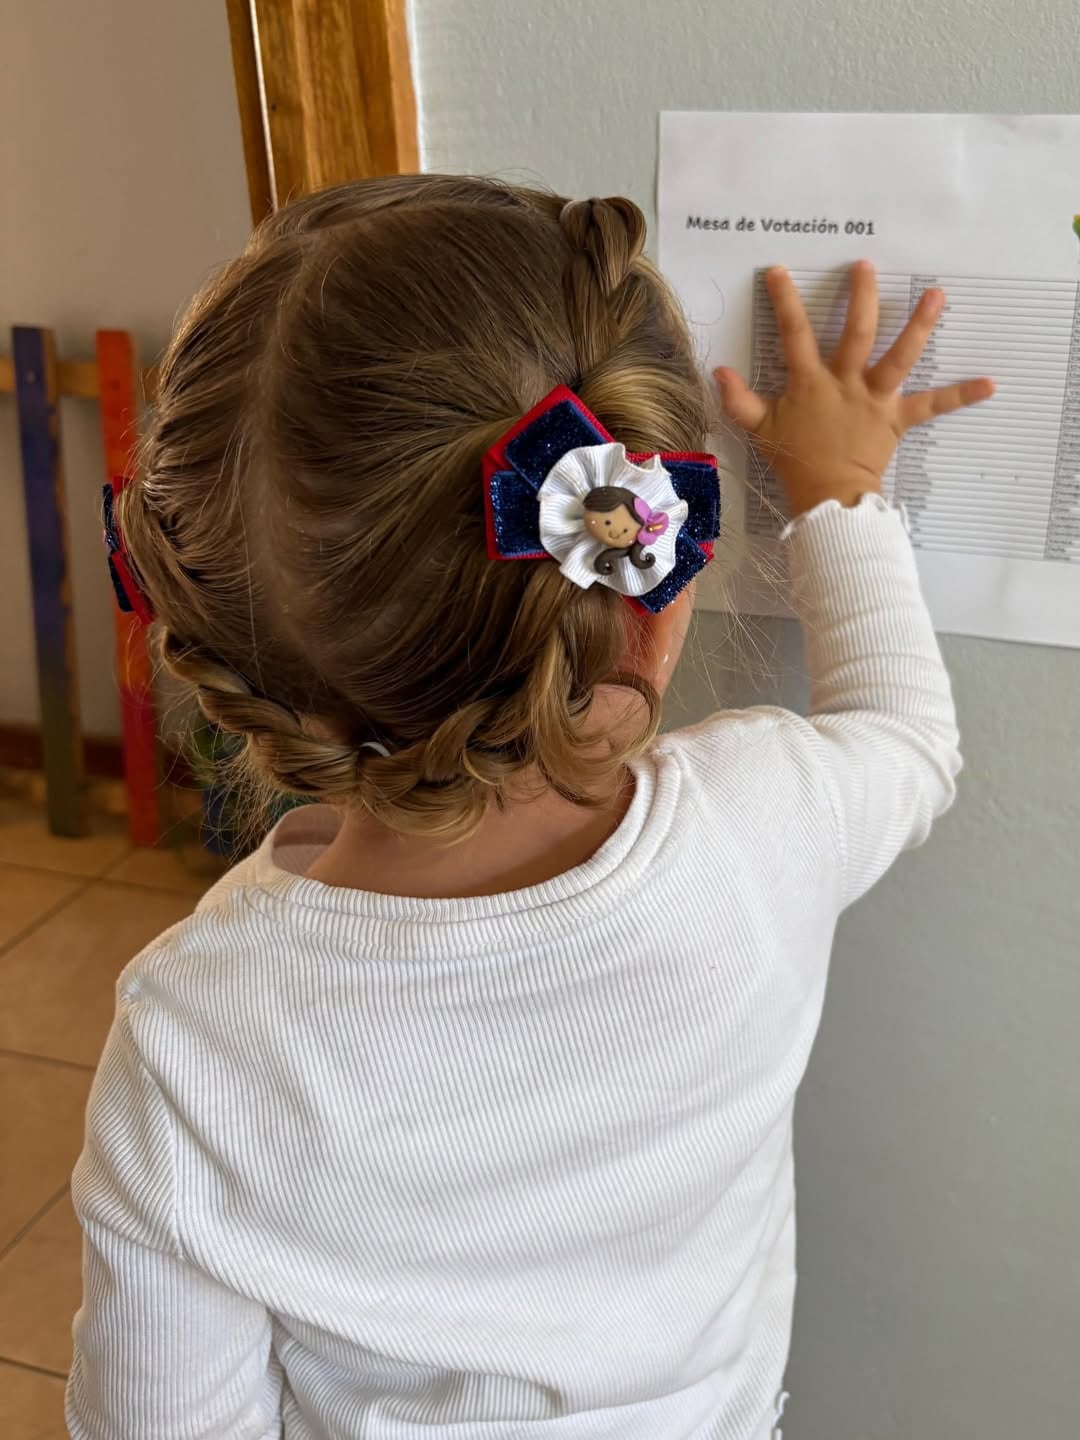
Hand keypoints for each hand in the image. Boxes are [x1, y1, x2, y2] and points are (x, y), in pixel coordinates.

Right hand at [715, 262, 994, 515]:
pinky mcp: (896, 419)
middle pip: (857, 331)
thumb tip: (718, 370)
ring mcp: (874, 399)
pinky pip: (932, 406)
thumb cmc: (794, 462)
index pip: (794, 333)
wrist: (827, 497)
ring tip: (938, 296)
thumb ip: (738, 399)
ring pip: (900, 356)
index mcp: (810, 382)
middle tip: (866, 266)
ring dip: (921, 326)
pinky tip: (990, 384)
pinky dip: (960, 396)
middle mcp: (846, 382)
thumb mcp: (759, 430)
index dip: (785, 301)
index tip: (780, 271)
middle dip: (861, 296)